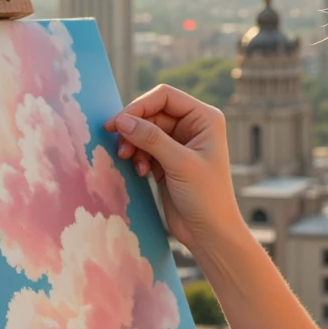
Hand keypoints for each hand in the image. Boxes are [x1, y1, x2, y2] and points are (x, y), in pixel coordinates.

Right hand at [103, 84, 242, 252]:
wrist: (210, 232)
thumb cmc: (206, 197)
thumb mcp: (179, 164)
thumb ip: (151, 139)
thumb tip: (121, 120)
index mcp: (205, 118)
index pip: (165, 96)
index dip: (139, 106)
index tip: (117, 123)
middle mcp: (194, 126)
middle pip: (151, 112)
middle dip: (134, 129)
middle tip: (121, 149)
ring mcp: (180, 142)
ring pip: (145, 130)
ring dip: (134, 144)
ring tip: (133, 163)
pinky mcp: (168, 159)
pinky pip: (145, 147)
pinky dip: (138, 157)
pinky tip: (142, 172)